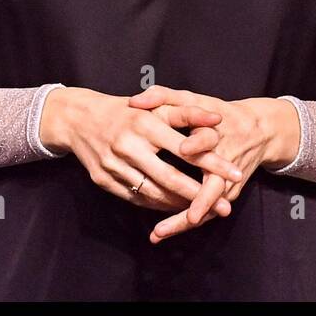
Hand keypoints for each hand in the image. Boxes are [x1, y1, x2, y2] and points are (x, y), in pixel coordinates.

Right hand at [40, 87, 244, 211]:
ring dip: (180, 204)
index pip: (186, 148)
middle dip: (200, 194)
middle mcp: (129, 145)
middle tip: (225, 206)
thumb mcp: (156, 105)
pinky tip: (175, 206)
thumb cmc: (127, 111)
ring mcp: (114, 165)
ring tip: (205, 210)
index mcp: (145, 123)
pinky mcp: (104, 180)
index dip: (212, 163)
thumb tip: (218, 119)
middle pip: (170, 177)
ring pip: (154, 193)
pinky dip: (158, 205)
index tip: (236, 174)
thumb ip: (188, 112)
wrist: (79, 119)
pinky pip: (137, 199)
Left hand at [127, 86, 282, 242]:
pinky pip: (205, 211)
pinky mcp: (226, 194)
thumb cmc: (216, 112)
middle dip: (200, 200)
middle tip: (187, 214)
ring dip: (185, 220)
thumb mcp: (193, 99)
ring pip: (209, 205)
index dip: (197, 143)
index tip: (183, 148)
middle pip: (214, 185)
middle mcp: (225, 161)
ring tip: (159, 232)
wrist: (257, 131)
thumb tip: (135, 101)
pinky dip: (183, 222)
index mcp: (217, 133)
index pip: (208, 139)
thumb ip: (163, 96)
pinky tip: (162, 232)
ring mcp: (228, 181)